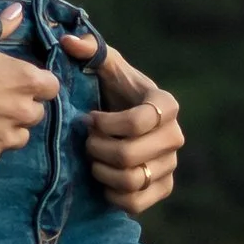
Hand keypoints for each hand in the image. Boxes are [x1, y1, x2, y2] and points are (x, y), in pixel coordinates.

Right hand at [0, 5, 54, 171]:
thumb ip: (2, 25)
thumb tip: (18, 11)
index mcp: (26, 81)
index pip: (50, 88)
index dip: (35, 86)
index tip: (15, 84)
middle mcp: (22, 112)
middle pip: (35, 115)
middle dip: (19, 108)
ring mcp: (3, 139)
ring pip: (17, 138)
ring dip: (5, 130)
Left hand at [66, 33, 185, 215]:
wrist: (123, 125)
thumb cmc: (112, 93)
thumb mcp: (104, 69)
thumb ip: (90, 51)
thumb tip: (69, 41)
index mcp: (166, 104)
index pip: (138, 122)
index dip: (105, 125)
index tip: (89, 118)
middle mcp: (175, 136)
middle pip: (130, 155)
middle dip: (98, 149)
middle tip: (86, 142)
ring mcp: (171, 165)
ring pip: (132, 180)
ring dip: (102, 171)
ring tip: (92, 159)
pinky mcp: (164, 188)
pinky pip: (136, 202)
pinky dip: (113, 194)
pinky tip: (103, 179)